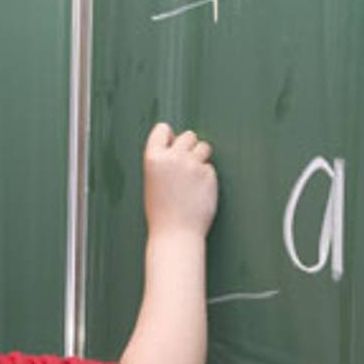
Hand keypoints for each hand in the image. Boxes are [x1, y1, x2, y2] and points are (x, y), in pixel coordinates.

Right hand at [141, 122, 217, 238]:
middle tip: (186, 167)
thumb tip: (179, 144)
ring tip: (194, 179)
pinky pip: (211, 168)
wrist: (175, 234)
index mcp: (153, 158)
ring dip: (202, 158)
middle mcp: (173, 157)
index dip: (169, 138)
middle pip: (188, 135)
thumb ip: (164, 161)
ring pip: (204, 147)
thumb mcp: (152, 181)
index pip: (163, 129)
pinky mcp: (209, 175)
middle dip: (190, 147)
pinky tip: (199, 193)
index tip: (171, 149)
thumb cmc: (161, 211)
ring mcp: (193, 165)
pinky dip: (207, 177)